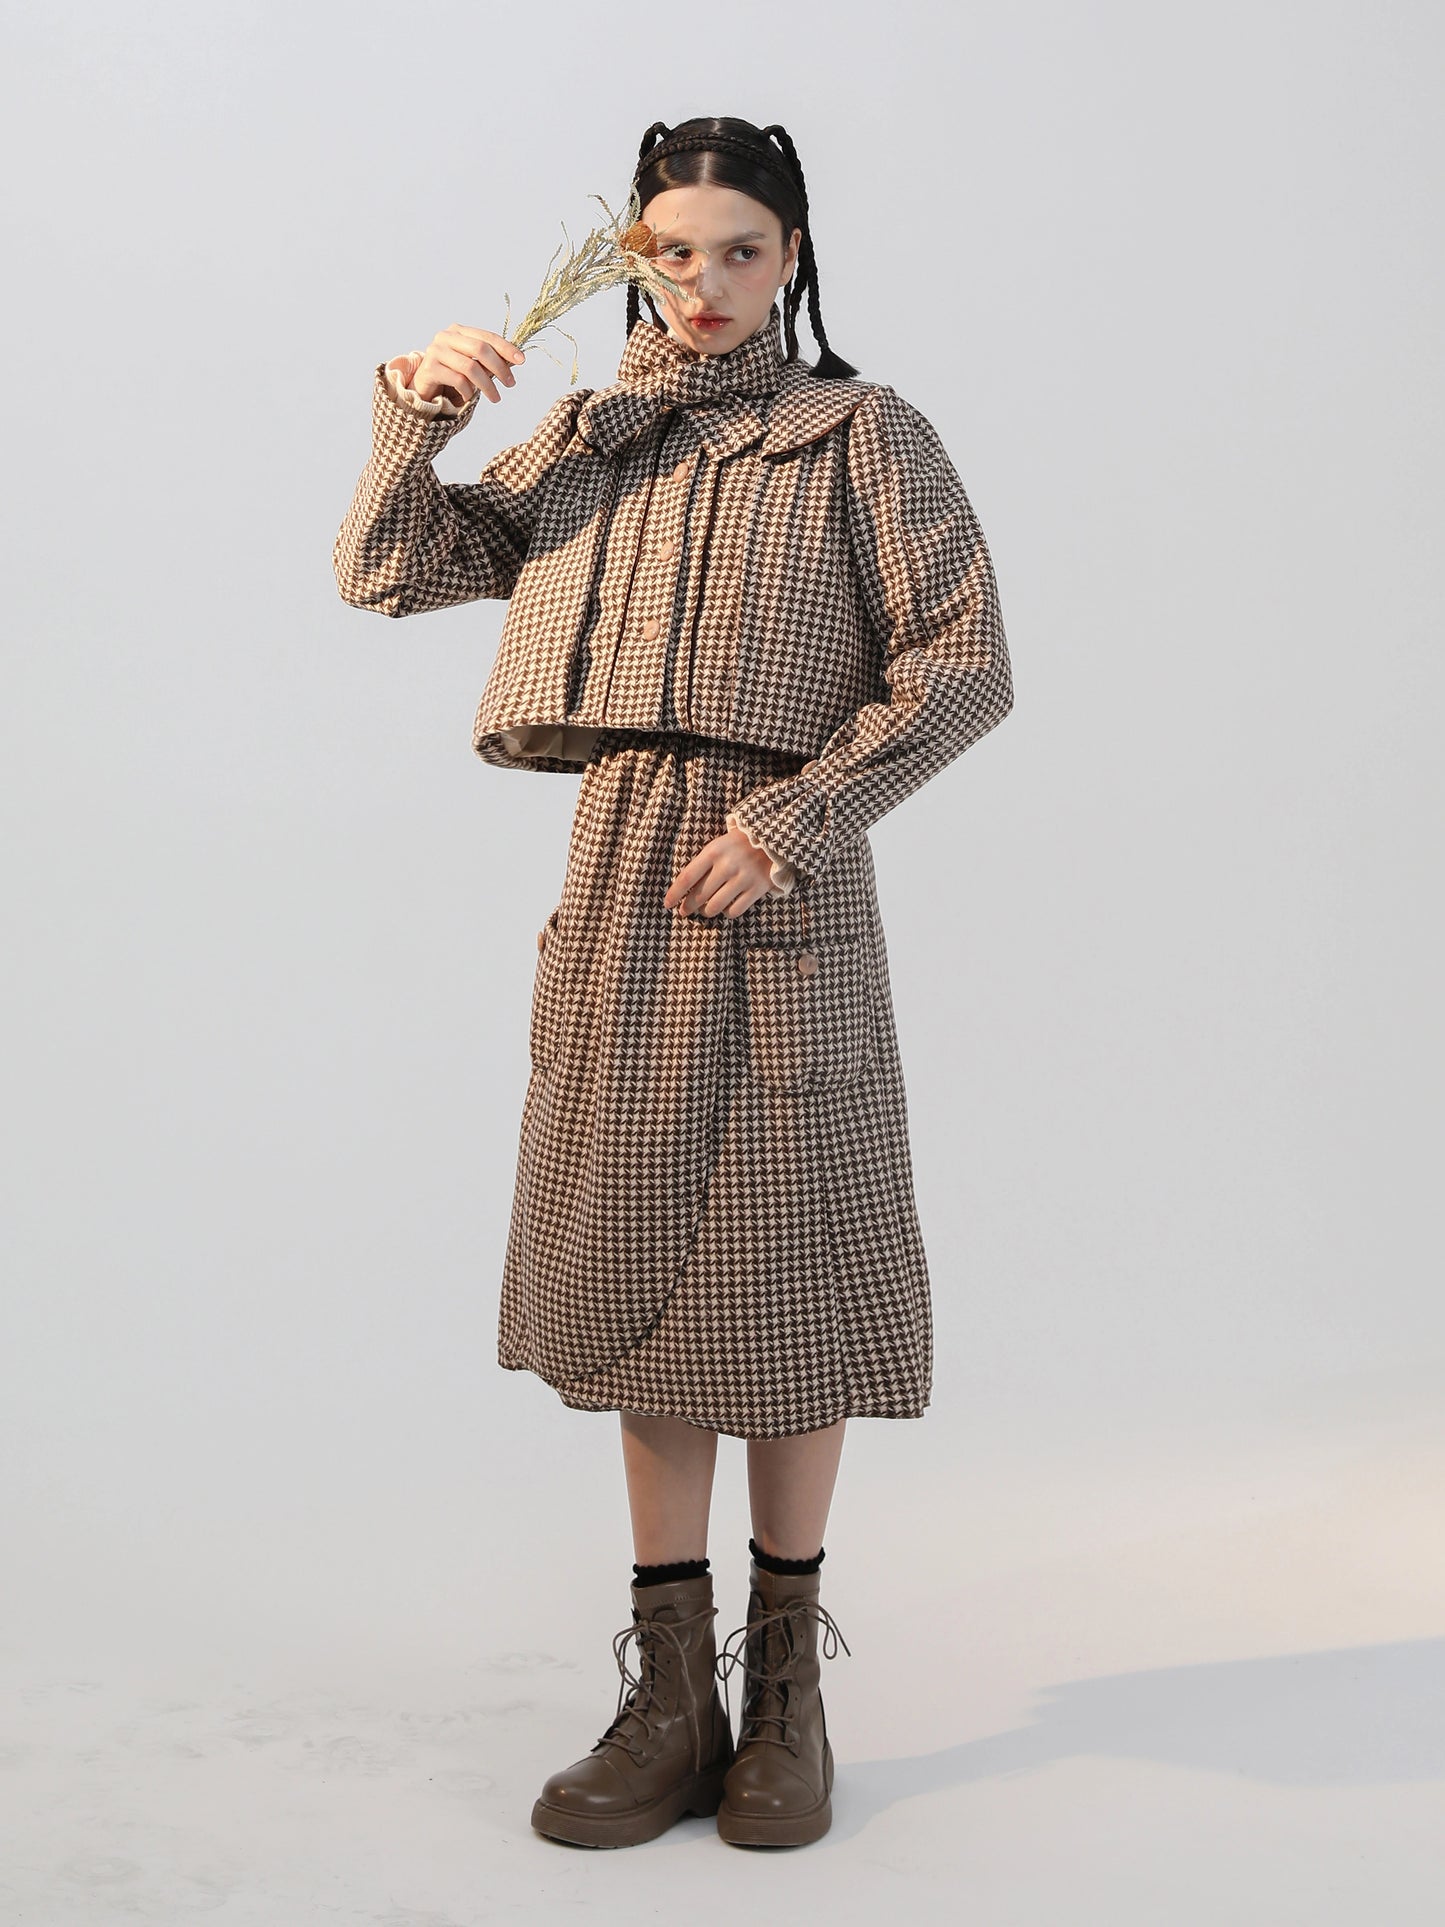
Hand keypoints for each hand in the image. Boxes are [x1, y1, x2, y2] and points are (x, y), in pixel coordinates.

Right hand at [410, 324, 524, 407]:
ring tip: (496, 398)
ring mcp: (435, 351)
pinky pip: (458, 380)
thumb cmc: (451, 375)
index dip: (506, 348)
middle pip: (480, 349)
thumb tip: (515, 360)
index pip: (487, 337)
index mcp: (459, 330)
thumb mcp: (473, 366)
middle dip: (499, 367)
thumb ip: (490, 361)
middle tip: (511, 383)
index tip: (522, 360)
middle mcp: (445, 336)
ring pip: (470, 367)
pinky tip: (470, 398)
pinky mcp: (429, 368)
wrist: (423, 388)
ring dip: (487, 385)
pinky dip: (468, 392)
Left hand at [665, 828, 773, 919]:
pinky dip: (726, 913)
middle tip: (684, 911)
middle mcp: (727, 866)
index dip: (674, 894)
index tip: (668, 904)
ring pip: (715, 907)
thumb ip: (702, 864)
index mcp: (713, 852)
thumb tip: (682, 889)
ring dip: (706, 911)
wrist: (771, 839)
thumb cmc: (737, 844)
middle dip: (688, 906)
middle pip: (699, 896)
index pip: (687, 878)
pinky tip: (725, 907)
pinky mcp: (757, 889)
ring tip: (705, 910)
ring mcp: (743, 879)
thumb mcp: (717, 846)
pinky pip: (734, 911)